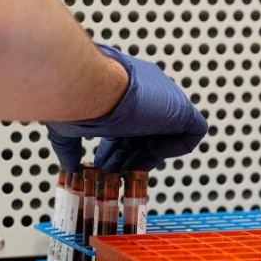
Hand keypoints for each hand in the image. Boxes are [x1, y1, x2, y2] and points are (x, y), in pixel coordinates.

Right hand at [46, 43, 206, 172]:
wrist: (86, 86)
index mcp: (121, 88)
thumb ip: (70, 146)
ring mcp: (164, 97)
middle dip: (128, 155)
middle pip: (144, 131)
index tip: (102, 163)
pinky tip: (148, 157)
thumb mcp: (69, 127)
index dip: (116, 146)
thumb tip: (68, 164)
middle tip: (112, 173)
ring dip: (145, 158)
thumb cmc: (74, 100)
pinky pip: (191, 133)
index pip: (127, 122)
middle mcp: (144, 89)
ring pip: (164, 134)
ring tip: (124, 173)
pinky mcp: (180, 109)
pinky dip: (173, 149)